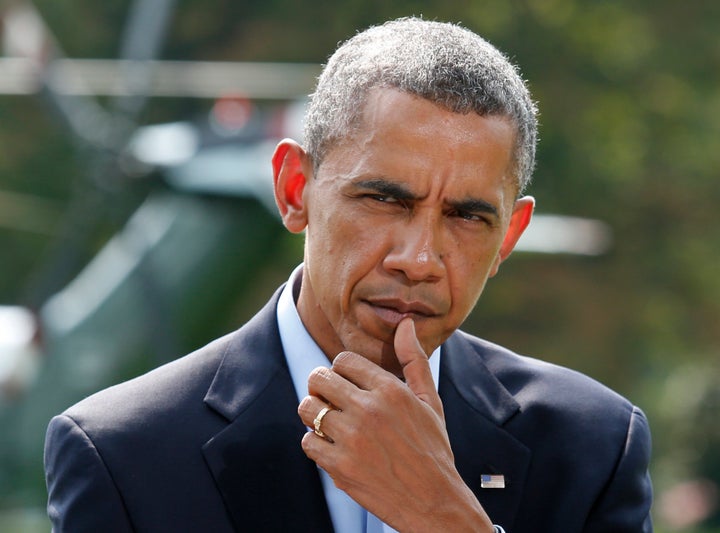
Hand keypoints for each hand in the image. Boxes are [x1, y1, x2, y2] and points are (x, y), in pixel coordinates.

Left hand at [298, 318, 492, 531]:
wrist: (434, 501)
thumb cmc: (433, 448)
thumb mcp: (430, 401)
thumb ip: (414, 360)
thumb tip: (407, 324)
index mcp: (390, 390)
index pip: (343, 360)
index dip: (341, 369)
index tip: (347, 382)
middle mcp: (369, 410)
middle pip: (318, 379)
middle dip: (320, 385)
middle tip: (330, 397)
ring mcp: (351, 439)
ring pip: (307, 409)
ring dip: (313, 413)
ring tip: (328, 420)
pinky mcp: (339, 466)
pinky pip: (307, 442)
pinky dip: (315, 443)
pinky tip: (332, 446)